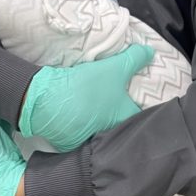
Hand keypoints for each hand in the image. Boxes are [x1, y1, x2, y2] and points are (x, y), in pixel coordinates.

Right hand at [18, 44, 153, 150]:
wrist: (45, 100)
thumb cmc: (85, 87)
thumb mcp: (113, 68)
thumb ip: (134, 59)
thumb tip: (151, 52)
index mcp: (121, 120)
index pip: (141, 117)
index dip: (146, 107)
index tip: (146, 98)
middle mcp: (108, 135)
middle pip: (121, 124)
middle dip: (123, 112)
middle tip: (123, 97)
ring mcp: (87, 142)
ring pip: (101, 129)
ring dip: (101, 119)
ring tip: (101, 103)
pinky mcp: (69, 144)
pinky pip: (81, 133)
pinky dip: (82, 123)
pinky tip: (81, 111)